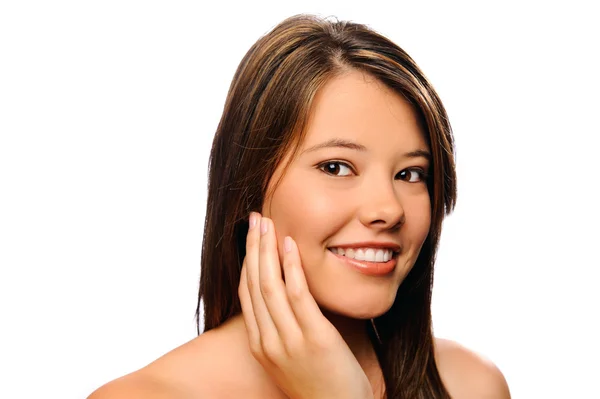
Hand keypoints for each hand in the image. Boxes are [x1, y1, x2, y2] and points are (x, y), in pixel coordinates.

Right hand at [238, 212, 373, 398]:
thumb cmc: (320, 386)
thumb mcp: (292, 359)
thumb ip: (283, 330)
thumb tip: (287, 298)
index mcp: (260, 345)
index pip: (247, 294)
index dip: (247, 262)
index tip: (250, 237)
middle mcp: (268, 341)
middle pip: (254, 284)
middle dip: (253, 248)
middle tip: (255, 219)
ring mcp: (289, 341)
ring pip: (270, 286)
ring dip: (266, 250)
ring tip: (267, 223)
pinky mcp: (314, 339)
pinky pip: (298, 295)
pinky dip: (291, 267)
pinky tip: (290, 245)